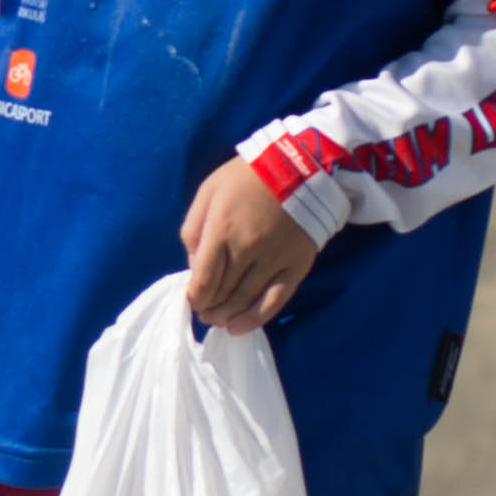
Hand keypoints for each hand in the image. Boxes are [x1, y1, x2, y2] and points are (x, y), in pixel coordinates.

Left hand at [179, 155, 320, 334]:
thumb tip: (193, 266)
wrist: (301, 167)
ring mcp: (273, 261)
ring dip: (226, 316)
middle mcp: (246, 250)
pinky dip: (255, 319)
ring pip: (244, 301)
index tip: (193, 299)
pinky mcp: (295, 267)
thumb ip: (193, 228)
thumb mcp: (209, 190)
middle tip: (205, 311)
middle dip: (208, 307)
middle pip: (222, 294)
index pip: (203, 281)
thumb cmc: (248, 176)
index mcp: (221, 230)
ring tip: (218, 320)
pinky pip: (274, 301)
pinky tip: (239, 328)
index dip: (194, 298)